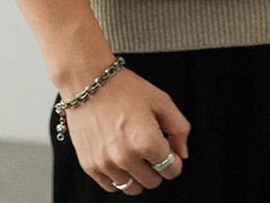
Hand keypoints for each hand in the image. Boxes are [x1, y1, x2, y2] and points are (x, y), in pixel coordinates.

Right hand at [60, 66, 191, 194]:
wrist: (87, 81)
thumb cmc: (123, 88)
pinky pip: (111, 186)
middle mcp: (126, 157)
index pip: (171, 170)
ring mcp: (106, 164)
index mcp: (146, 141)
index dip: (174, 160)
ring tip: (133, 152)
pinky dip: (118, 176)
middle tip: (150, 147)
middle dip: (156, 167)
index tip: (168, 150)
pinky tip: (119, 156)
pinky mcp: (89, 166)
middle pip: (153, 182)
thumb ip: (179, 128)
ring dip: (137, 174)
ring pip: (132, 188)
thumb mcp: (161, 100)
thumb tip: (182, 153)